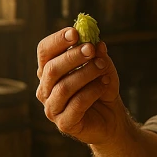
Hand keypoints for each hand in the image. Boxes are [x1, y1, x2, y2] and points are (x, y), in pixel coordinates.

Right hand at [36, 27, 123, 144]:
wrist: (111, 117)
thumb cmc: (101, 87)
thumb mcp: (103, 67)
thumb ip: (98, 55)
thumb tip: (98, 43)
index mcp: (49, 71)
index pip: (44, 52)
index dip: (57, 40)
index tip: (75, 32)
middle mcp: (45, 89)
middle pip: (51, 69)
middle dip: (72, 56)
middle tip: (91, 49)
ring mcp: (52, 108)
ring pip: (64, 87)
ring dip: (85, 73)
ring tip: (102, 66)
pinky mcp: (64, 123)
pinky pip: (77, 103)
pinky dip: (93, 90)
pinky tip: (105, 84)